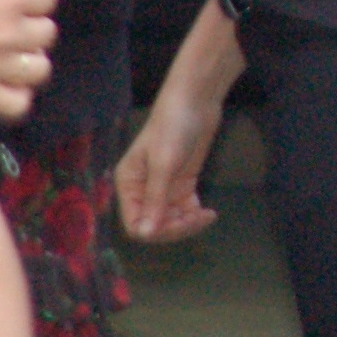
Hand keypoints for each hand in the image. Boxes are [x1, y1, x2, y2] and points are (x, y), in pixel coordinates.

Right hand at [115, 84, 223, 243]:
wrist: (196, 102)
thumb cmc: (173, 128)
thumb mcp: (163, 164)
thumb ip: (155, 199)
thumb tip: (145, 234)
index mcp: (128, 185)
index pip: (134, 223)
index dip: (155, 230)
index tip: (179, 224)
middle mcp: (142, 190)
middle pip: (154, 224)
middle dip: (176, 227)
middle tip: (199, 219)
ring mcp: (163, 188)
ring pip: (171, 219)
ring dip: (187, 223)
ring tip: (207, 216)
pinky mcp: (181, 184)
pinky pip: (184, 209)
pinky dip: (194, 215)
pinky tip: (208, 213)